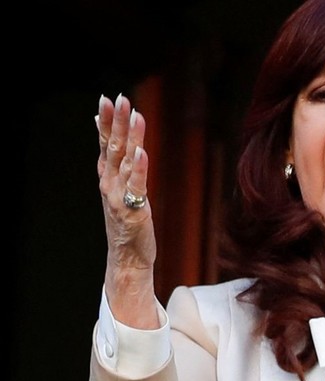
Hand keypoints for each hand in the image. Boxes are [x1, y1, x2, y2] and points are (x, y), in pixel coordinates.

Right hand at [96, 93, 158, 328]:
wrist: (126, 259)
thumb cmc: (125, 224)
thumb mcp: (118, 192)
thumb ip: (114, 167)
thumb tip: (110, 142)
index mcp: (107, 179)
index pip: (104, 145)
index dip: (105, 122)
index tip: (106, 99)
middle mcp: (110, 185)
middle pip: (112, 148)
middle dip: (115, 122)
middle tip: (118, 98)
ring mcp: (121, 198)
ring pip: (124, 162)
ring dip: (129, 137)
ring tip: (134, 115)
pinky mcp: (135, 211)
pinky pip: (137, 186)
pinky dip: (139, 168)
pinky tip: (141, 151)